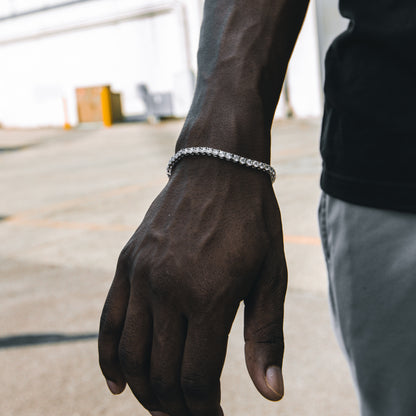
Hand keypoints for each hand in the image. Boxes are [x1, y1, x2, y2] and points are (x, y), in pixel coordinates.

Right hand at [98, 158, 286, 415]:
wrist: (218, 167)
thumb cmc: (252, 220)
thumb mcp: (271, 274)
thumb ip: (267, 335)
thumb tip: (272, 394)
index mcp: (210, 296)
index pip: (197, 378)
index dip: (206, 411)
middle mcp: (167, 289)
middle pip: (161, 374)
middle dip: (177, 408)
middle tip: (192, 415)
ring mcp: (141, 275)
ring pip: (130, 356)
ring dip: (145, 392)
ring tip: (162, 405)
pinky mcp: (127, 263)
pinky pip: (108, 322)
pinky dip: (109, 359)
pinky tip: (118, 383)